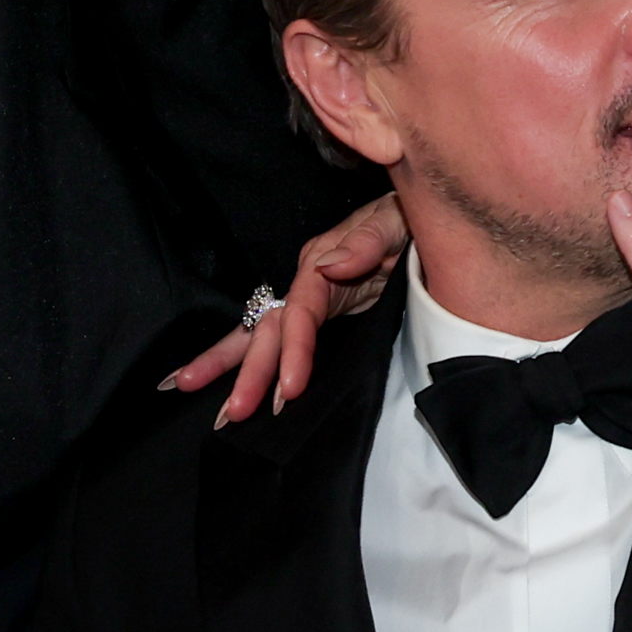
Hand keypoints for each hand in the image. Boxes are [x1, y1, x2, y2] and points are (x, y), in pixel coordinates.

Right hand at [164, 196, 410, 423]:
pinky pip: (284, 341)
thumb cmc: (405, 219)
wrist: (423, 218)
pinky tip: (235, 388)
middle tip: (232, 413)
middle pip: (270, 331)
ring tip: (207, 406)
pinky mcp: (323, 314)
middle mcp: (307, 284)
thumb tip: (331, 265)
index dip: (293, 350)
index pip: (299, 313)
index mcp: (319, 264)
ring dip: (236, 372)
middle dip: (248, 373)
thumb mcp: (393, 221)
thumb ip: (367, 241)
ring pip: (263, 337)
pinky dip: (256, 363)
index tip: (289, 388)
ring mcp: (312, 300)